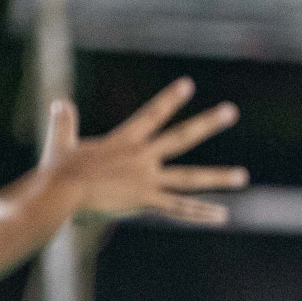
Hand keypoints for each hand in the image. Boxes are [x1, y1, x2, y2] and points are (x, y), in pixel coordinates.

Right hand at [40, 78, 246, 224]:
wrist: (61, 194)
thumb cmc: (58, 170)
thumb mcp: (61, 142)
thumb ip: (63, 122)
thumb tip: (59, 103)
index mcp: (125, 141)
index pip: (152, 114)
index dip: (170, 99)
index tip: (188, 84)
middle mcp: (142, 157)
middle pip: (181, 136)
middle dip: (207, 123)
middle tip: (232, 111)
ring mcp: (148, 179)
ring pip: (191, 178)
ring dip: (218, 177)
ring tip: (244, 176)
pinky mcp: (147, 201)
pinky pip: (180, 209)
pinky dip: (201, 213)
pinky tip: (223, 216)